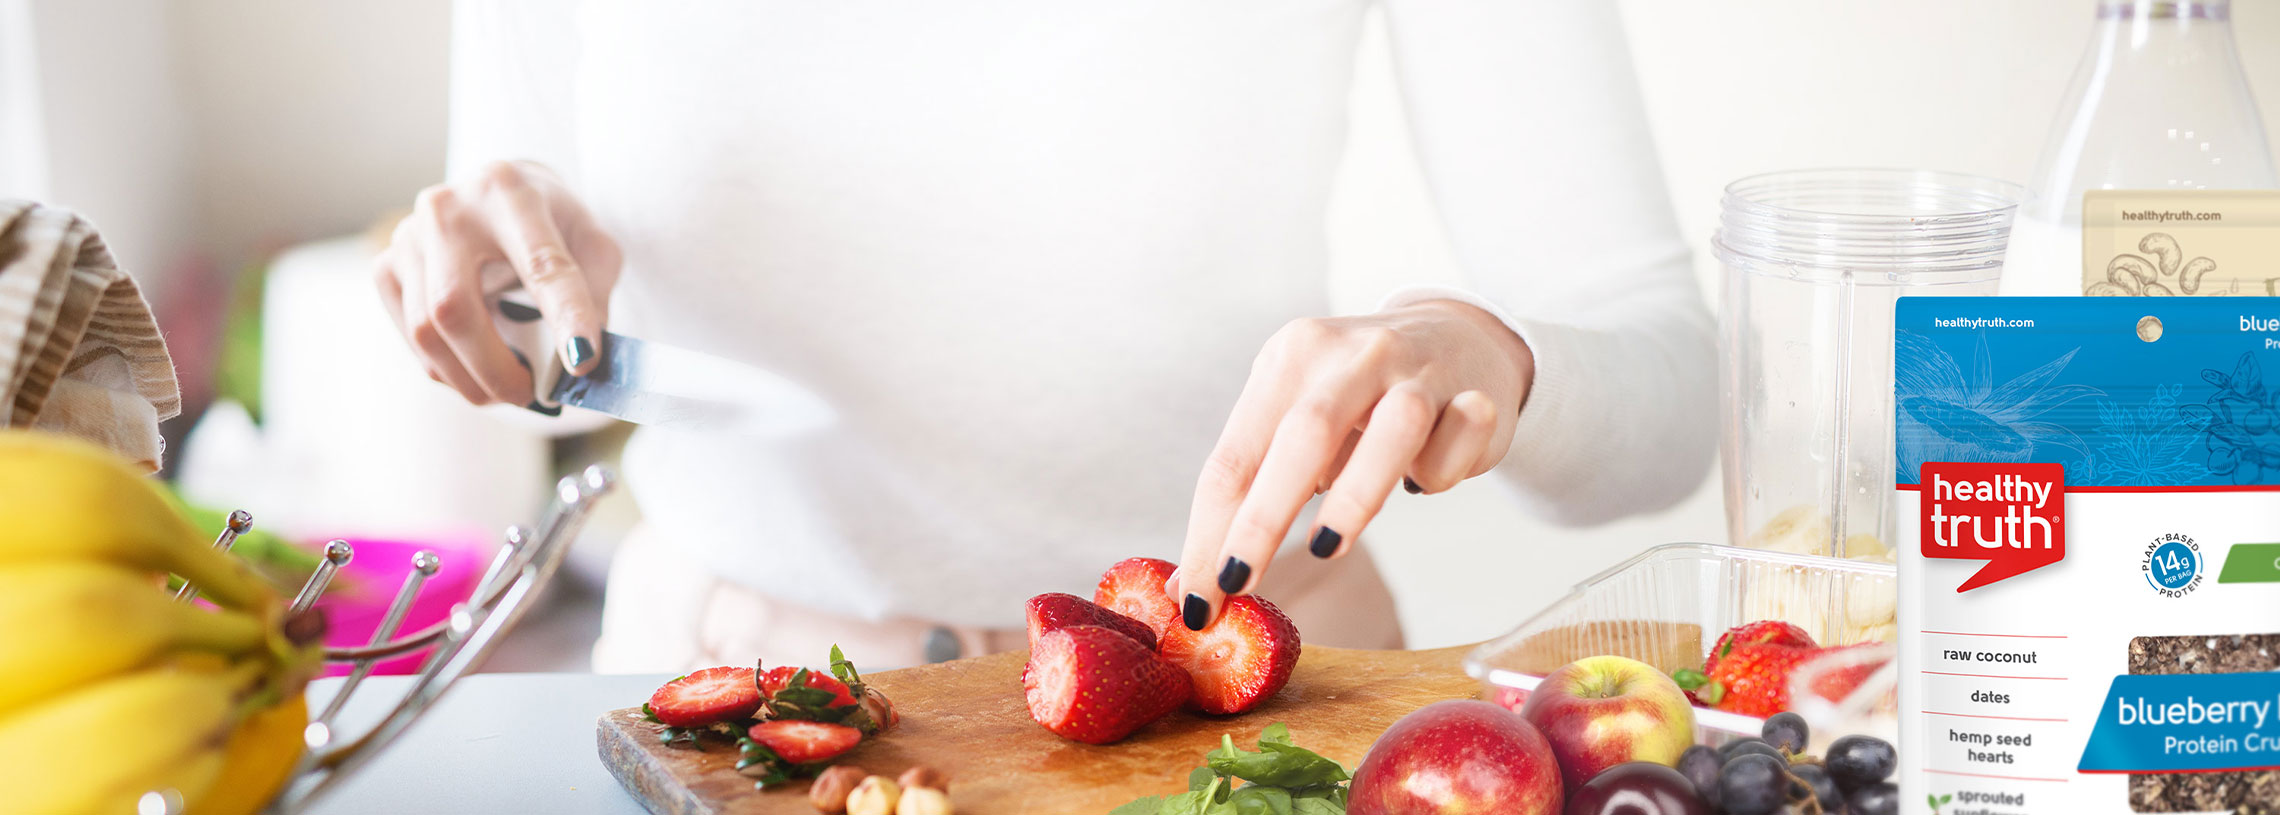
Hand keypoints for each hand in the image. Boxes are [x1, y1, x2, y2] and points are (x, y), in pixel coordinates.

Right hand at [373, 161, 621, 404]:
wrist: (500, 195)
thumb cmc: (553, 225)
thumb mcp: (593, 244)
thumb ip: (594, 295)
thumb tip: (580, 361)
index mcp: (510, 192)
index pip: (541, 265)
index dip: (564, 317)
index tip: (583, 362)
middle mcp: (449, 209)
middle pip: (456, 306)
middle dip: (495, 367)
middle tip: (530, 395)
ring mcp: (409, 237)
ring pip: (426, 329)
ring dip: (469, 377)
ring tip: (508, 390)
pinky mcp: (388, 264)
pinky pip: (411, 336)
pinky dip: (447, 368)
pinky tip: (476, 371)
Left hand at [1171, 300, 1533, 629]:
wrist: (1457, 335)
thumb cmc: (1358, 399)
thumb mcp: (1296, 420)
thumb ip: (1254, 488)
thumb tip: (1194, 587)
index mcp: (1290, 359)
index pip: (1236, 454)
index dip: (1210, 531)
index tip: (1196, 599)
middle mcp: (1351, 354)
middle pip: (1303, 437)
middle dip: (1262, 519)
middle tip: (1237, 584)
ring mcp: (1419, 369)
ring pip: (1394, 428)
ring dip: (1356, 494)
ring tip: (1325, 546)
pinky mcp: (1477, 394)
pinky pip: (1462, 435)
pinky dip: (1443, 473)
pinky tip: (1426, 483)